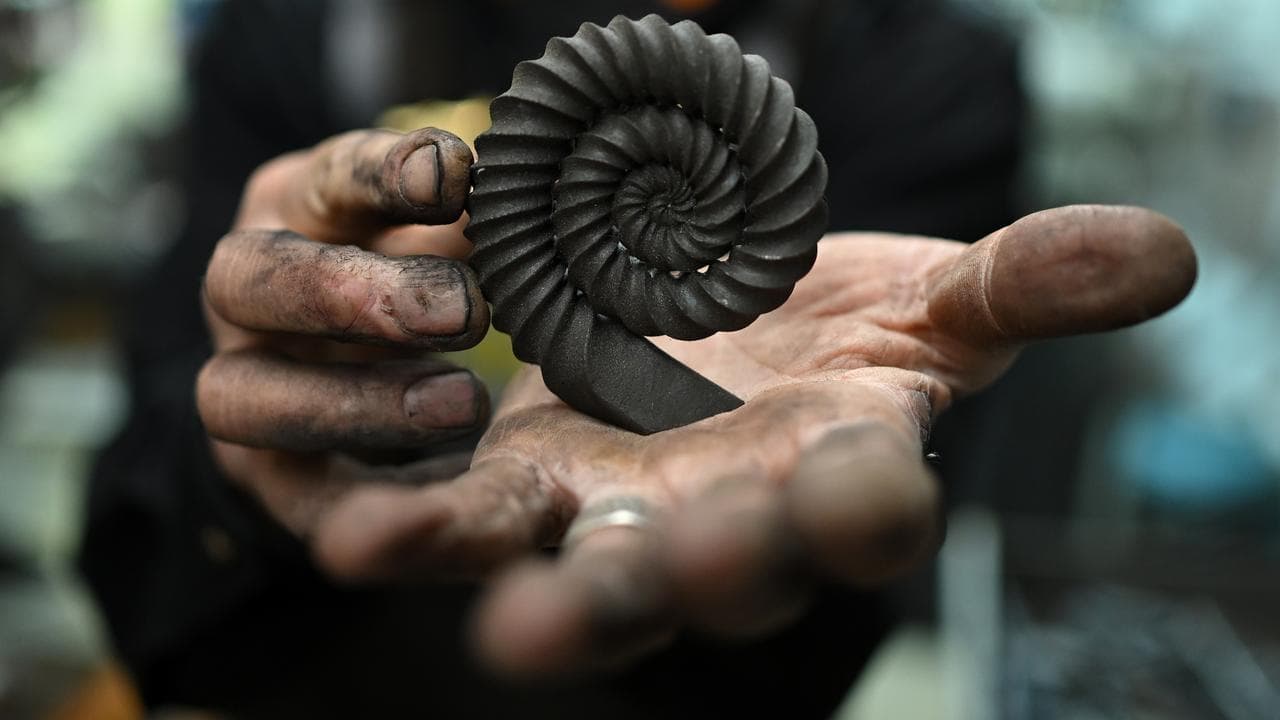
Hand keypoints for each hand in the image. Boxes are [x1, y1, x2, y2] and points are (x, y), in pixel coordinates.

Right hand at [196, 127, 490, 540]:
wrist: (372, 386)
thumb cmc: (422, 280)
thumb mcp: (443, 239)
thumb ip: (466, 222)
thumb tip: (520, 194)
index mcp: (294, 211)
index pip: (324, 179)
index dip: (383, 175)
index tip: (457, 178)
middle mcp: (244, 294)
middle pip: (250, 277)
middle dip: (355, 293)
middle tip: (463, 311)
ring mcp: (241, 386)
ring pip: (242, 395)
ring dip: (355, 401)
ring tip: (465, 403)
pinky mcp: (267, 476)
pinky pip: (288, 495)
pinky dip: (357, 501)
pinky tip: (436, 492)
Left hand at [307, 204, 1195, 674]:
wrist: (741, 348)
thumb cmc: (849, 337)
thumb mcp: (938, 301)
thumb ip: (1026, 286)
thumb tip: (1162, 252)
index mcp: (844, 473)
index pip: (868, 508)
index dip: (867, 509)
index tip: (862, 500)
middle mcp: (737, 521)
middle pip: (720, 571)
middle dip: (690, 576)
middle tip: (658, 578)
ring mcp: (631, 517)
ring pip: (588, 569)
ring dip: (524, 582)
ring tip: (426, 562)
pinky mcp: (539, 492)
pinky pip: (482, 523)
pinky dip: (426, 530)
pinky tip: (361, 528)